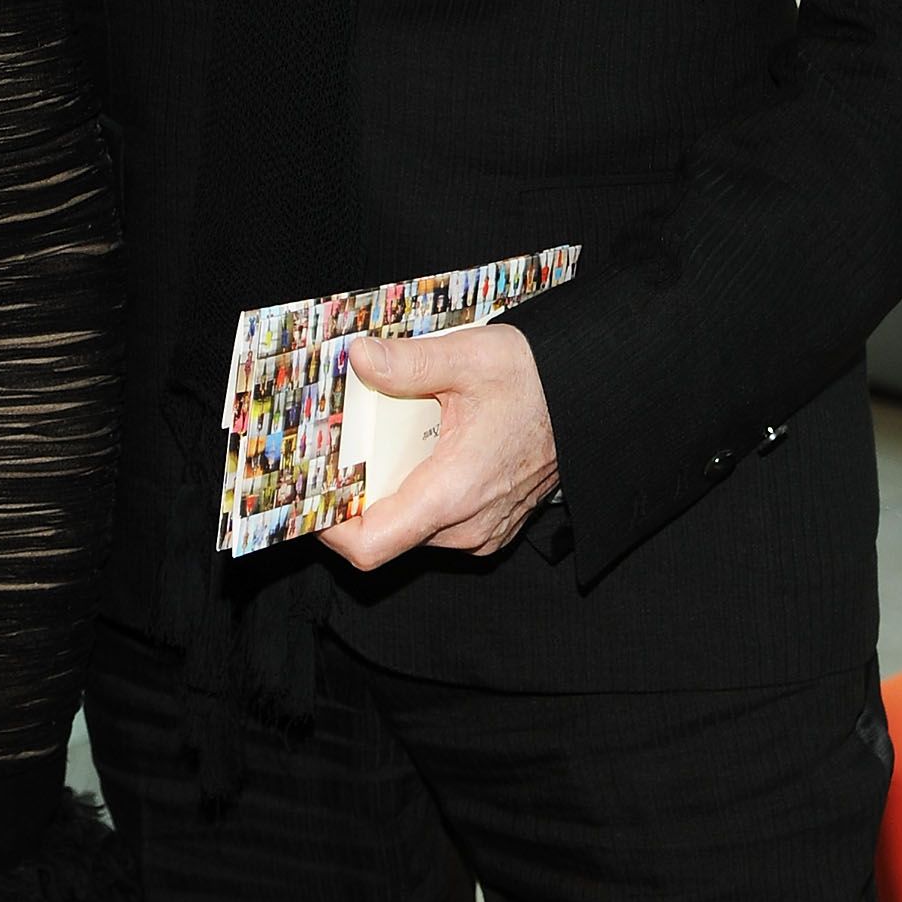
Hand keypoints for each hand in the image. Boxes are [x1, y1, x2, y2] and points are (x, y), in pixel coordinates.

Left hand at [318, 322, 558, 571]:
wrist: (595, 401)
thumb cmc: (538, 381)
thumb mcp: (471, 357)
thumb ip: (409, 361)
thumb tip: (358, 358)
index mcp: (454, 492)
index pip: (371, 544)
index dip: (328, 529)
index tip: (307, 494)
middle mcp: (466, 526)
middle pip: (384, 531)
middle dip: (355, 493)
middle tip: (339, 446)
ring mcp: (480, 531)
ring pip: (410, 527)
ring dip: (387, 490)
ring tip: (379, 440)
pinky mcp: (490, 527)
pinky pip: (436, 523)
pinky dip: (416, 492)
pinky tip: (416, 449)